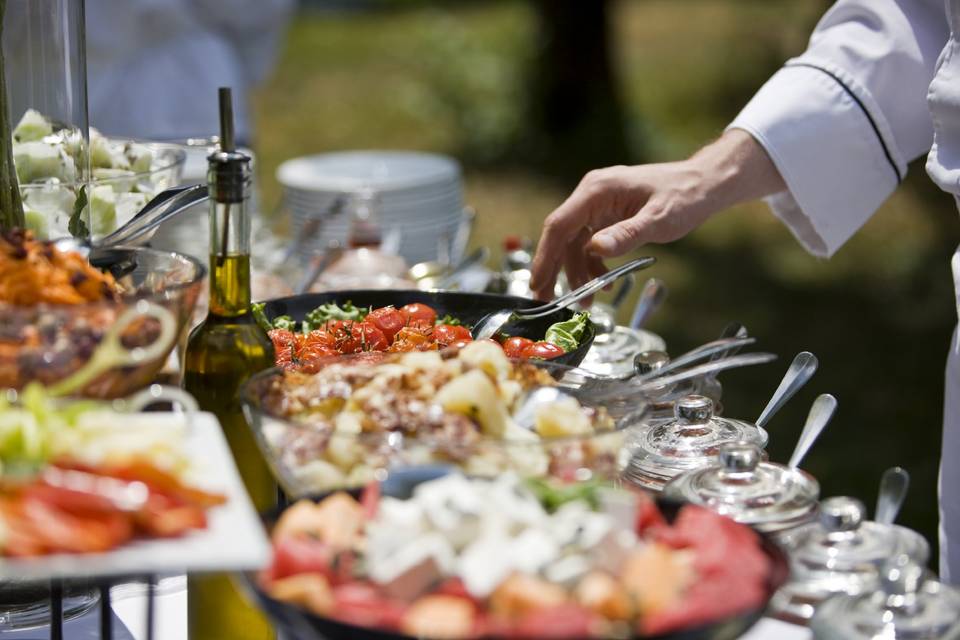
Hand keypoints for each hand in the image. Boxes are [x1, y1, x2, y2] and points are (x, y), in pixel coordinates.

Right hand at [529, 129, 785, 299]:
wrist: (703, 185)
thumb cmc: (684, 197)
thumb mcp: (658, 220)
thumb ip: (626, 235)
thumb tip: (595, 250)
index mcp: (597, 190)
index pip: (559, 225)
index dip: (545, 256)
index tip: (537, 283)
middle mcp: (591, 195)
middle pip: (561, 236)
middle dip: (554, 270)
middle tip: (546, 300)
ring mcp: (598, 205)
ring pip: (575, 244)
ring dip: (577, 274)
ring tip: (586, 303)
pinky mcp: (607, 216)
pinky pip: (589, 244)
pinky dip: (593, 266)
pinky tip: (604, 284)